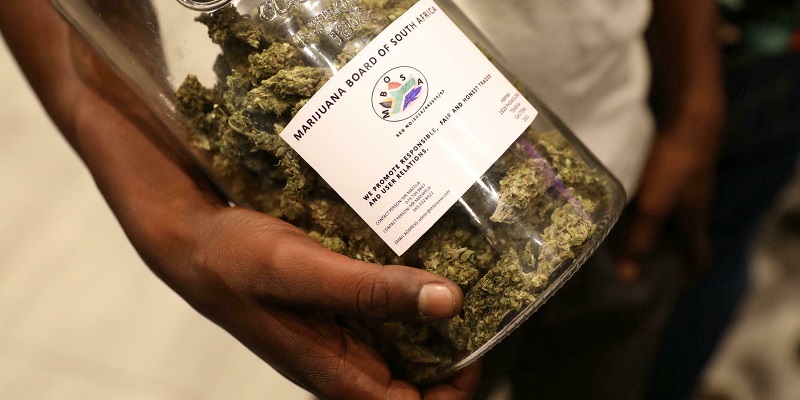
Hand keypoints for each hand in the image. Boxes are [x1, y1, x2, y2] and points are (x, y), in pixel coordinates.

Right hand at [135, 200, 479, 399]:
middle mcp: (341, 363)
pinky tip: (414, 256)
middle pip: (416, 378)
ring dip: (429, 316)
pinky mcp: (332, 312)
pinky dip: (403, 293)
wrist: (192, 241)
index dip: (457, 387)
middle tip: (476, 293)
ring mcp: (336, 338)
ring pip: (401, 344)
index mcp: (336, 372)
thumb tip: (449, 302)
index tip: (478, 340)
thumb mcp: (305, 271)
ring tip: (455, 269)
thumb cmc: (235, 262)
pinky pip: (380, 314)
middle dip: (451, 346)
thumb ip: (371, 291)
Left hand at [618, 122, 717, 283]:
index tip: (669, 289)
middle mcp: (694, 203)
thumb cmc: (675, 163)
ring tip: (621, 235)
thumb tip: (627, 278)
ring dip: (650, 225)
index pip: (699, 257)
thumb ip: (640, 239)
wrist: (690, 113)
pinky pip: (660, 192)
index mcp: (695, 219)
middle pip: (683, 237)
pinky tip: (621, 199)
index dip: (687, 276)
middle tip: (637, 264)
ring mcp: (686, 182)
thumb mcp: (654, 206)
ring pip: (670, 213)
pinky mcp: (674, 163)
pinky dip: (644, 202)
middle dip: (663, 252)